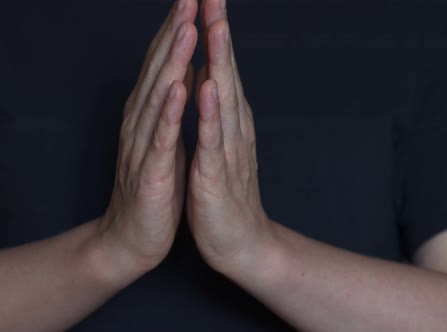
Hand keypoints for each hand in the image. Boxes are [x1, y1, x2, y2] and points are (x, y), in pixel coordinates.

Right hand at [97, 0, 197, 269]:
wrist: (131, 238)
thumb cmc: (153, 188)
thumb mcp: (165, 139)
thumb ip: (169, 106)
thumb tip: (186, 72)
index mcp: (148, 115)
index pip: (163, 64)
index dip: (177, 29)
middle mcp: (139, 123)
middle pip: (158, 70)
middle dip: (174, 31)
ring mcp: (142, 147)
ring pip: (157, 97)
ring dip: (171, 61)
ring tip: (186, 27)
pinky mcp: (148, 173)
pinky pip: (159, 139)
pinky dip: (168, 113)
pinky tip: (177, 88)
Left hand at [187, 0, 270, 274]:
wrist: (239, 241)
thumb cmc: (224, 190)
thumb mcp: (217, 140)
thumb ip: (214, 108)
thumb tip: (206, 73)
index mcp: (227, 116)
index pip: (219, 64)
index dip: (211, 28)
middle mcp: (233, 125)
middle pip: (225, 70)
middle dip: (218, 29)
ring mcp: (227, 149)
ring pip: (223, 98)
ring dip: (218, 60)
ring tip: (215, 24)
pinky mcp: (217, 175)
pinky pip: (213, 140)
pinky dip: (210, 113)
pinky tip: (208, 87)